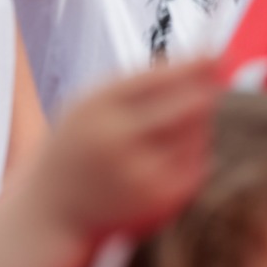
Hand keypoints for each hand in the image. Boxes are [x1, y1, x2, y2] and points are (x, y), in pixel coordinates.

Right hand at [24, 59, 219, 244]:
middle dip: (207, 91)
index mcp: (96, 108)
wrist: (49, 214)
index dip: (193, 64)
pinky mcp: (156, 201)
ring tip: (165, 133)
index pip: (159, 78)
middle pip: (188, 104)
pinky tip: (166, 159)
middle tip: (215, 84)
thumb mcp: (89, 106)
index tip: (217, 53)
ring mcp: (138, 174)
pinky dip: (192, 155)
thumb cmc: (77, 149)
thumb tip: (197, 64)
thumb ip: (137, 84)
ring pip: (197, 134)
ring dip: (196, 125)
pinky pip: (197, 164)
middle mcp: (116, 141)